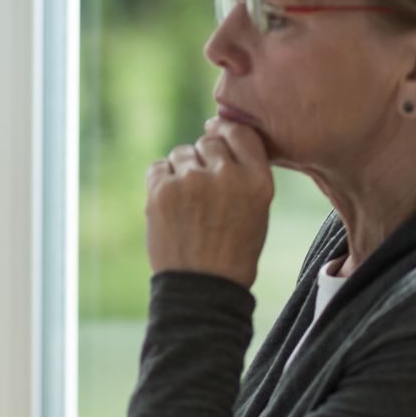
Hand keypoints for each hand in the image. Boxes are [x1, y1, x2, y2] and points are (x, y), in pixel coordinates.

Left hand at [144, 118, 273, 289]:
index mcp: (258, 180)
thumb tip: (214, 130)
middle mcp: (227, 175)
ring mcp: (192, 181)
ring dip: (182, 169)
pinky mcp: (162, 191)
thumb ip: (244, 170)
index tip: (217, 136)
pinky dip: (161, 180)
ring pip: (181, 153)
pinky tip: (170, 203)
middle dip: (204, 158)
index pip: (240, 132)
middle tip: (202, 189)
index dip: (226, 132)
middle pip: (209, 141)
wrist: (202, 286)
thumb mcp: (257, 208)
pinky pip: (157, 167)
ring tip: (187, 202)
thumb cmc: (233, 250)